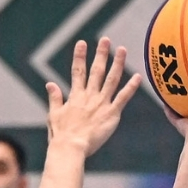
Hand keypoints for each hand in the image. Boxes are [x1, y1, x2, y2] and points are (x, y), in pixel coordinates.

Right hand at [45, 37, 141, 156]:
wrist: (71, 147)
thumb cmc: (61, 135)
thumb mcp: (54, 114)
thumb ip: (55, 97)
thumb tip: (50, 84)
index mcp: (76, 96)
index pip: (77, 71)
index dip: (79, 56)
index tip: (82, 43)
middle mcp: (89, 96)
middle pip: (96, 71)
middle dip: (101, 54)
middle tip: (105, 40)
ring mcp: (101, 103)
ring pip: (111, 79)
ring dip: (117, 64)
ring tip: (122, 50)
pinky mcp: (112, 114)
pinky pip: (123, 98)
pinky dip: (131, 87)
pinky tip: (138, 77)